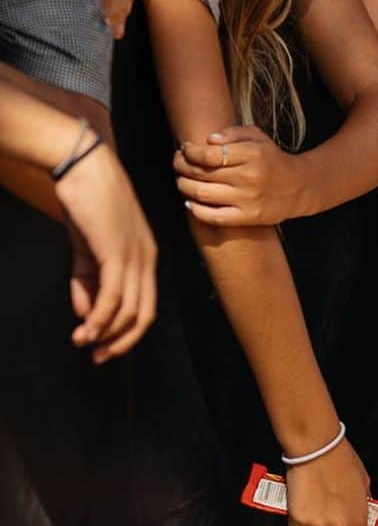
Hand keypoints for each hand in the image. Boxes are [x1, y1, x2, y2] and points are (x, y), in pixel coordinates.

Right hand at [54, 141, 157, 362]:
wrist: (85, 169)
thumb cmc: (87, 204)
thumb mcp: (88, 249)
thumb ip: (87, 282)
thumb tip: (87, 315)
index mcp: (145, 255)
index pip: (145, 304)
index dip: (126, 332)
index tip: (103, 347)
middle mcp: (147, 257)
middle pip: (143, 314)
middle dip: (121, 340)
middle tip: (98, 356)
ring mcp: (135, 255)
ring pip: (128, 310)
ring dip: (105, 332)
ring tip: (83, 341)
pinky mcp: (117, 252)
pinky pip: (113, 297)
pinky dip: (100, 318)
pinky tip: (85, 327)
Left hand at [174, 126, 307, 225]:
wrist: (298, 187)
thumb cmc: (272, 159)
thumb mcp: (259, 137)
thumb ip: (234, 133)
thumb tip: (208, 140)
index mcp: (252, 154)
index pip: (209, 154)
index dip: (190, 152)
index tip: (185, 149)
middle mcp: (249, 177)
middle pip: (202, 174)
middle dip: (182, 167)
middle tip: (177, 163)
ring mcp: (248, 199)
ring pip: (203, 194)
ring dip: (184, 187)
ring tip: (181, 181)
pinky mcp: (247, 217)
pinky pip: (213, 216)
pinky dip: (196, 210)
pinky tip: (190, 202)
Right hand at [285, 436, 370, 525]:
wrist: (317, 447)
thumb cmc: (341, 459)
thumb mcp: (363, 479)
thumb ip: (362, 500)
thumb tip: (360, 509)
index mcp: (357, 517)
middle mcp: (338, 525)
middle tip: (327, 509)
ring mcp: (317, 524)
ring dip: (313, 525)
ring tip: (314, 503)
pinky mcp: (298, 520)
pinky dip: (298, 521)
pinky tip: (302, 504)